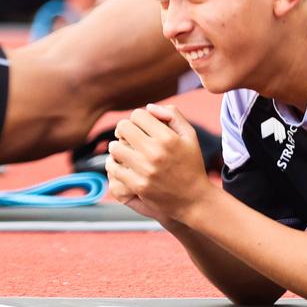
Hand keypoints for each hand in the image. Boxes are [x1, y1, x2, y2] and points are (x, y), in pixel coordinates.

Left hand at [105, 104, 212, 222]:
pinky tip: (122, 165)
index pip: (138, 115)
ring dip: (118, 147)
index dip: (137, 118)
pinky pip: (113, 167)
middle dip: (124, 130)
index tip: (141, 127)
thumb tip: (148, 107)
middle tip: (129, 137)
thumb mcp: (190, 136)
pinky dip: (113, 164)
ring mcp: (145, 169)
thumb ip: (173, 115)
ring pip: (115, 147)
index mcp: (168, 137)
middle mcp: (156, 152)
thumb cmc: (191, 165)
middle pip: (123, 127)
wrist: (194, 199)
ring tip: (125, 152)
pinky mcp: (137, 185)